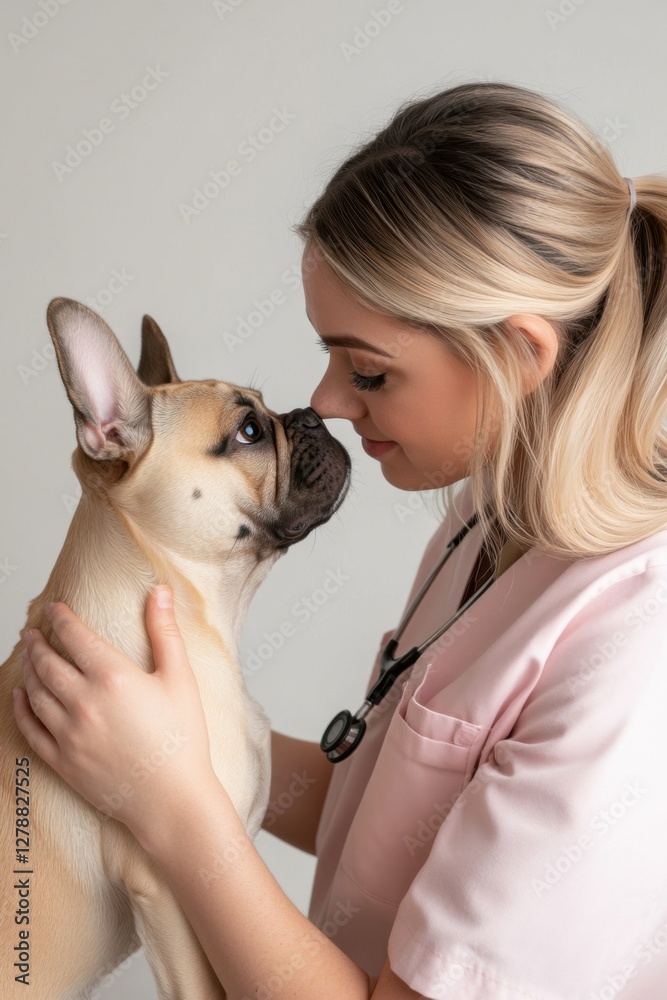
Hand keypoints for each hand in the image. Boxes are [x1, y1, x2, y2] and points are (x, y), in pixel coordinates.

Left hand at [12, 585, 216, 845]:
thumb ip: (165, 631)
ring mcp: (68, 733)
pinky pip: (30, 727)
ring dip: (28, 668)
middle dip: (38, 641)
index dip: (61, 617)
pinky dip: (21, 707)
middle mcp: (83, 701)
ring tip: (28, 656)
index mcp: (113, 676)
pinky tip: (20, 696)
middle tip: (34, 631)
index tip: (54, 607)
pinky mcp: (61, 760)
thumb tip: (160, 591)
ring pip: (34, 691)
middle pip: (47, 661)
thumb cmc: (182, 739)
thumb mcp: (180, 678)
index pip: (75, 636)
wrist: (171, 799)